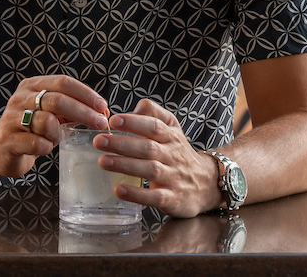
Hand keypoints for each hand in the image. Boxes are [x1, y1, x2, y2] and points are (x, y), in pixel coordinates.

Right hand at [0, 76, 108, 177]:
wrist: (0, 149)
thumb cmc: (31, 130)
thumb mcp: (49, 113)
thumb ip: (70, 108)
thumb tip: (101, 110)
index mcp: (31, 86)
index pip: (62, 82)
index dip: (85, 94)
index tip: (103, 107)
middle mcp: (19, 98)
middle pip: (57, 100)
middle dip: (83, 112)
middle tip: (100, 124)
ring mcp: (11, 118)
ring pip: (46, 122)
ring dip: (59, 133)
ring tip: (57, 138)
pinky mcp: (7, 140)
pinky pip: (37, 143)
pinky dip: (47, 147)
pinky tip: (44, 148)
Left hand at [92, 98, 219, 217]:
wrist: (207, 185)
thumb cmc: (178, 154)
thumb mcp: (172, 129)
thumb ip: (153, 114)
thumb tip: (133, 107)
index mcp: (171, 137)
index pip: (154, 126)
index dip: (134, 122)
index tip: (113, 120)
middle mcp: (173, 156)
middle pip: (148, 148)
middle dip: (122, 144)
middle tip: (99, 141)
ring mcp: (174, 178)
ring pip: (150, 170)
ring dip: (125, 165)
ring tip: (103, 161)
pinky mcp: (173, 199)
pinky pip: (155, 197)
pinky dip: (137, 194)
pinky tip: (119, 189)